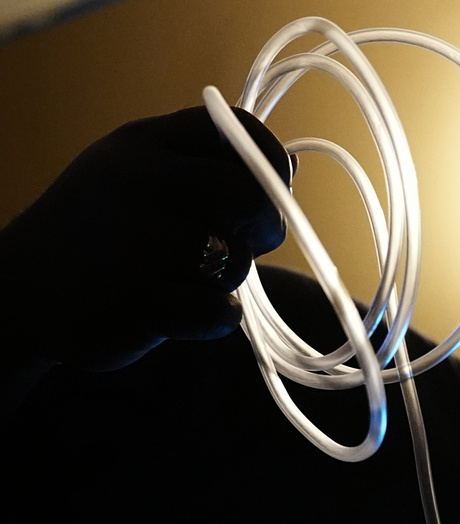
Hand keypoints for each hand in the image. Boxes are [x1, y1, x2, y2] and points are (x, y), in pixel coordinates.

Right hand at [0, 106, 290, 370]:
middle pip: (251, 195)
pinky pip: (221, 311)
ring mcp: (134, 242)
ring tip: (187, 277)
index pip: (238, 130)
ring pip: (235, 259)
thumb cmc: (99, 230)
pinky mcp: (138, 302)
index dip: (271, 162)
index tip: (275, 190)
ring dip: (228, 276)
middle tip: (253, 242)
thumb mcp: (138, 175)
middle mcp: (138, 181)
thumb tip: (290, 166)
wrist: (17, 292)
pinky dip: (215, 317)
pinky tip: (182, 311)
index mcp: (144, 143)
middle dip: (268, 224)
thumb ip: (207, 166)